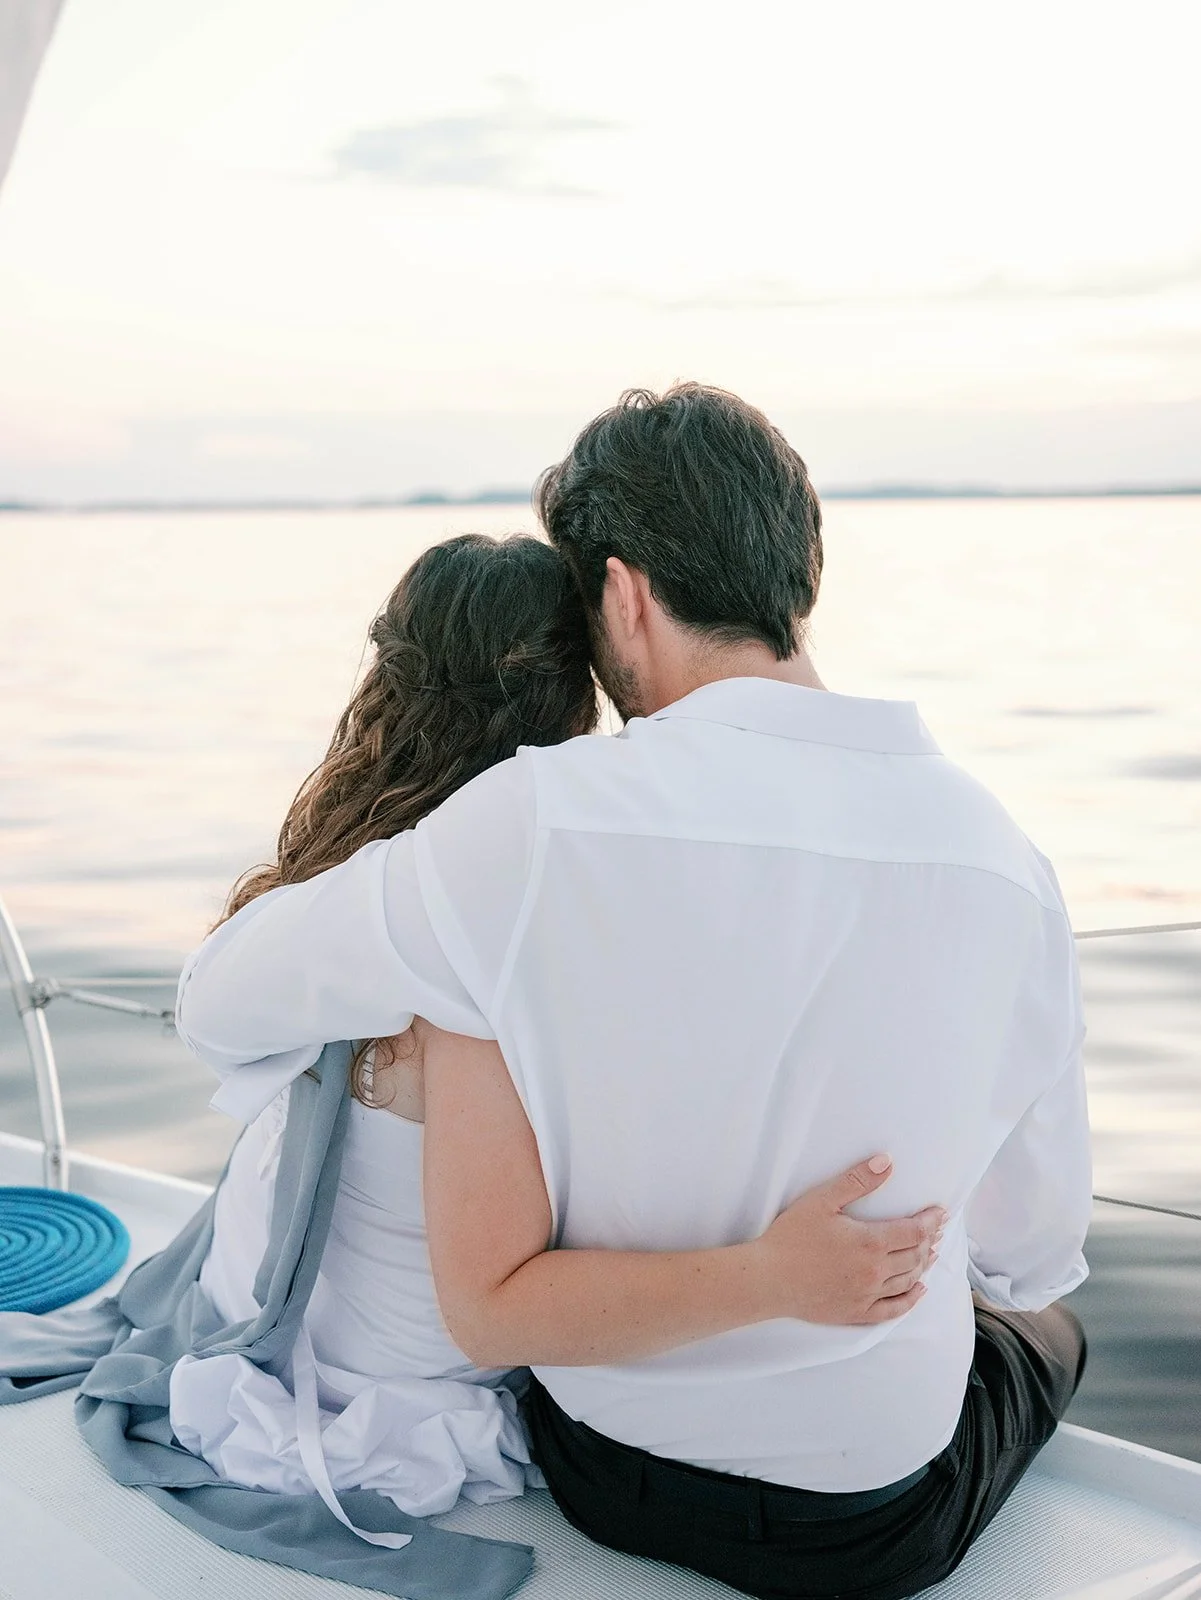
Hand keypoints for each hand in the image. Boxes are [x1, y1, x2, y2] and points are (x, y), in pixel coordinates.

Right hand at [751, 1156, 946, 1325]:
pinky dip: (911, 1299)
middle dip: (929, 1240)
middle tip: (936, 1229)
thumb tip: (887, 1162)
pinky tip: (919, 1290)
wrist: (768, 1279)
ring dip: (923, 1265)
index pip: (914, 1231)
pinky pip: (894, 1309)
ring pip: (908, 1281)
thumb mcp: (821, 1200)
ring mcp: (868, 1295)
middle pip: (916, 1256)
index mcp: (870, 1242)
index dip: (930, 1221)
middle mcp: (876, 1271)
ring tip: (930, 1252)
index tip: (939, 1213)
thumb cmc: (791, 1237)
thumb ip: (857, 1181)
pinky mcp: (857, 1313)